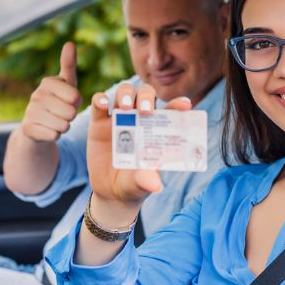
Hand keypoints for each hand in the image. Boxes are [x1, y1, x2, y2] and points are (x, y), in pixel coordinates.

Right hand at [21, 42, 81, 142]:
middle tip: (62, 113)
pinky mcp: (28, 129)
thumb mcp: (66, 83)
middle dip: (71, 116)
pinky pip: (55, 136)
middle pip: (70, 112)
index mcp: (47, 82)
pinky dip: (55, 136)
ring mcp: (30, 112)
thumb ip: (69, 64)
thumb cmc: (57, 101)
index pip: (76, 97)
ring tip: (55, 121)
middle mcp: (36, 95)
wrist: (37, 126)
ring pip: (64, 125)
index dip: (77, 102)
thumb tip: (69, 43)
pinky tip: (48, 130)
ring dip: (64, 126)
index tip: (69, 100)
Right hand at [87, 83, 191, 206]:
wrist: (110, 192)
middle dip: (147, 96)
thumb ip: (146, 180)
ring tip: (124, 106)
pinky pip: (99, 103)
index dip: (178, 104)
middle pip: (146, 94)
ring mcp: (119, 118)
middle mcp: (139, 118)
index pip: (170, 111)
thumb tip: (156, 186)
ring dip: (125, 93)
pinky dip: (101, 99)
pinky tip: (104, 104)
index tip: (185, 106)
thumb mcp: (140, 184)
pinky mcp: (99, 122)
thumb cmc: (133, 184)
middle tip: (145, 110)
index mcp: (157, 129)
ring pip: (124, 92)